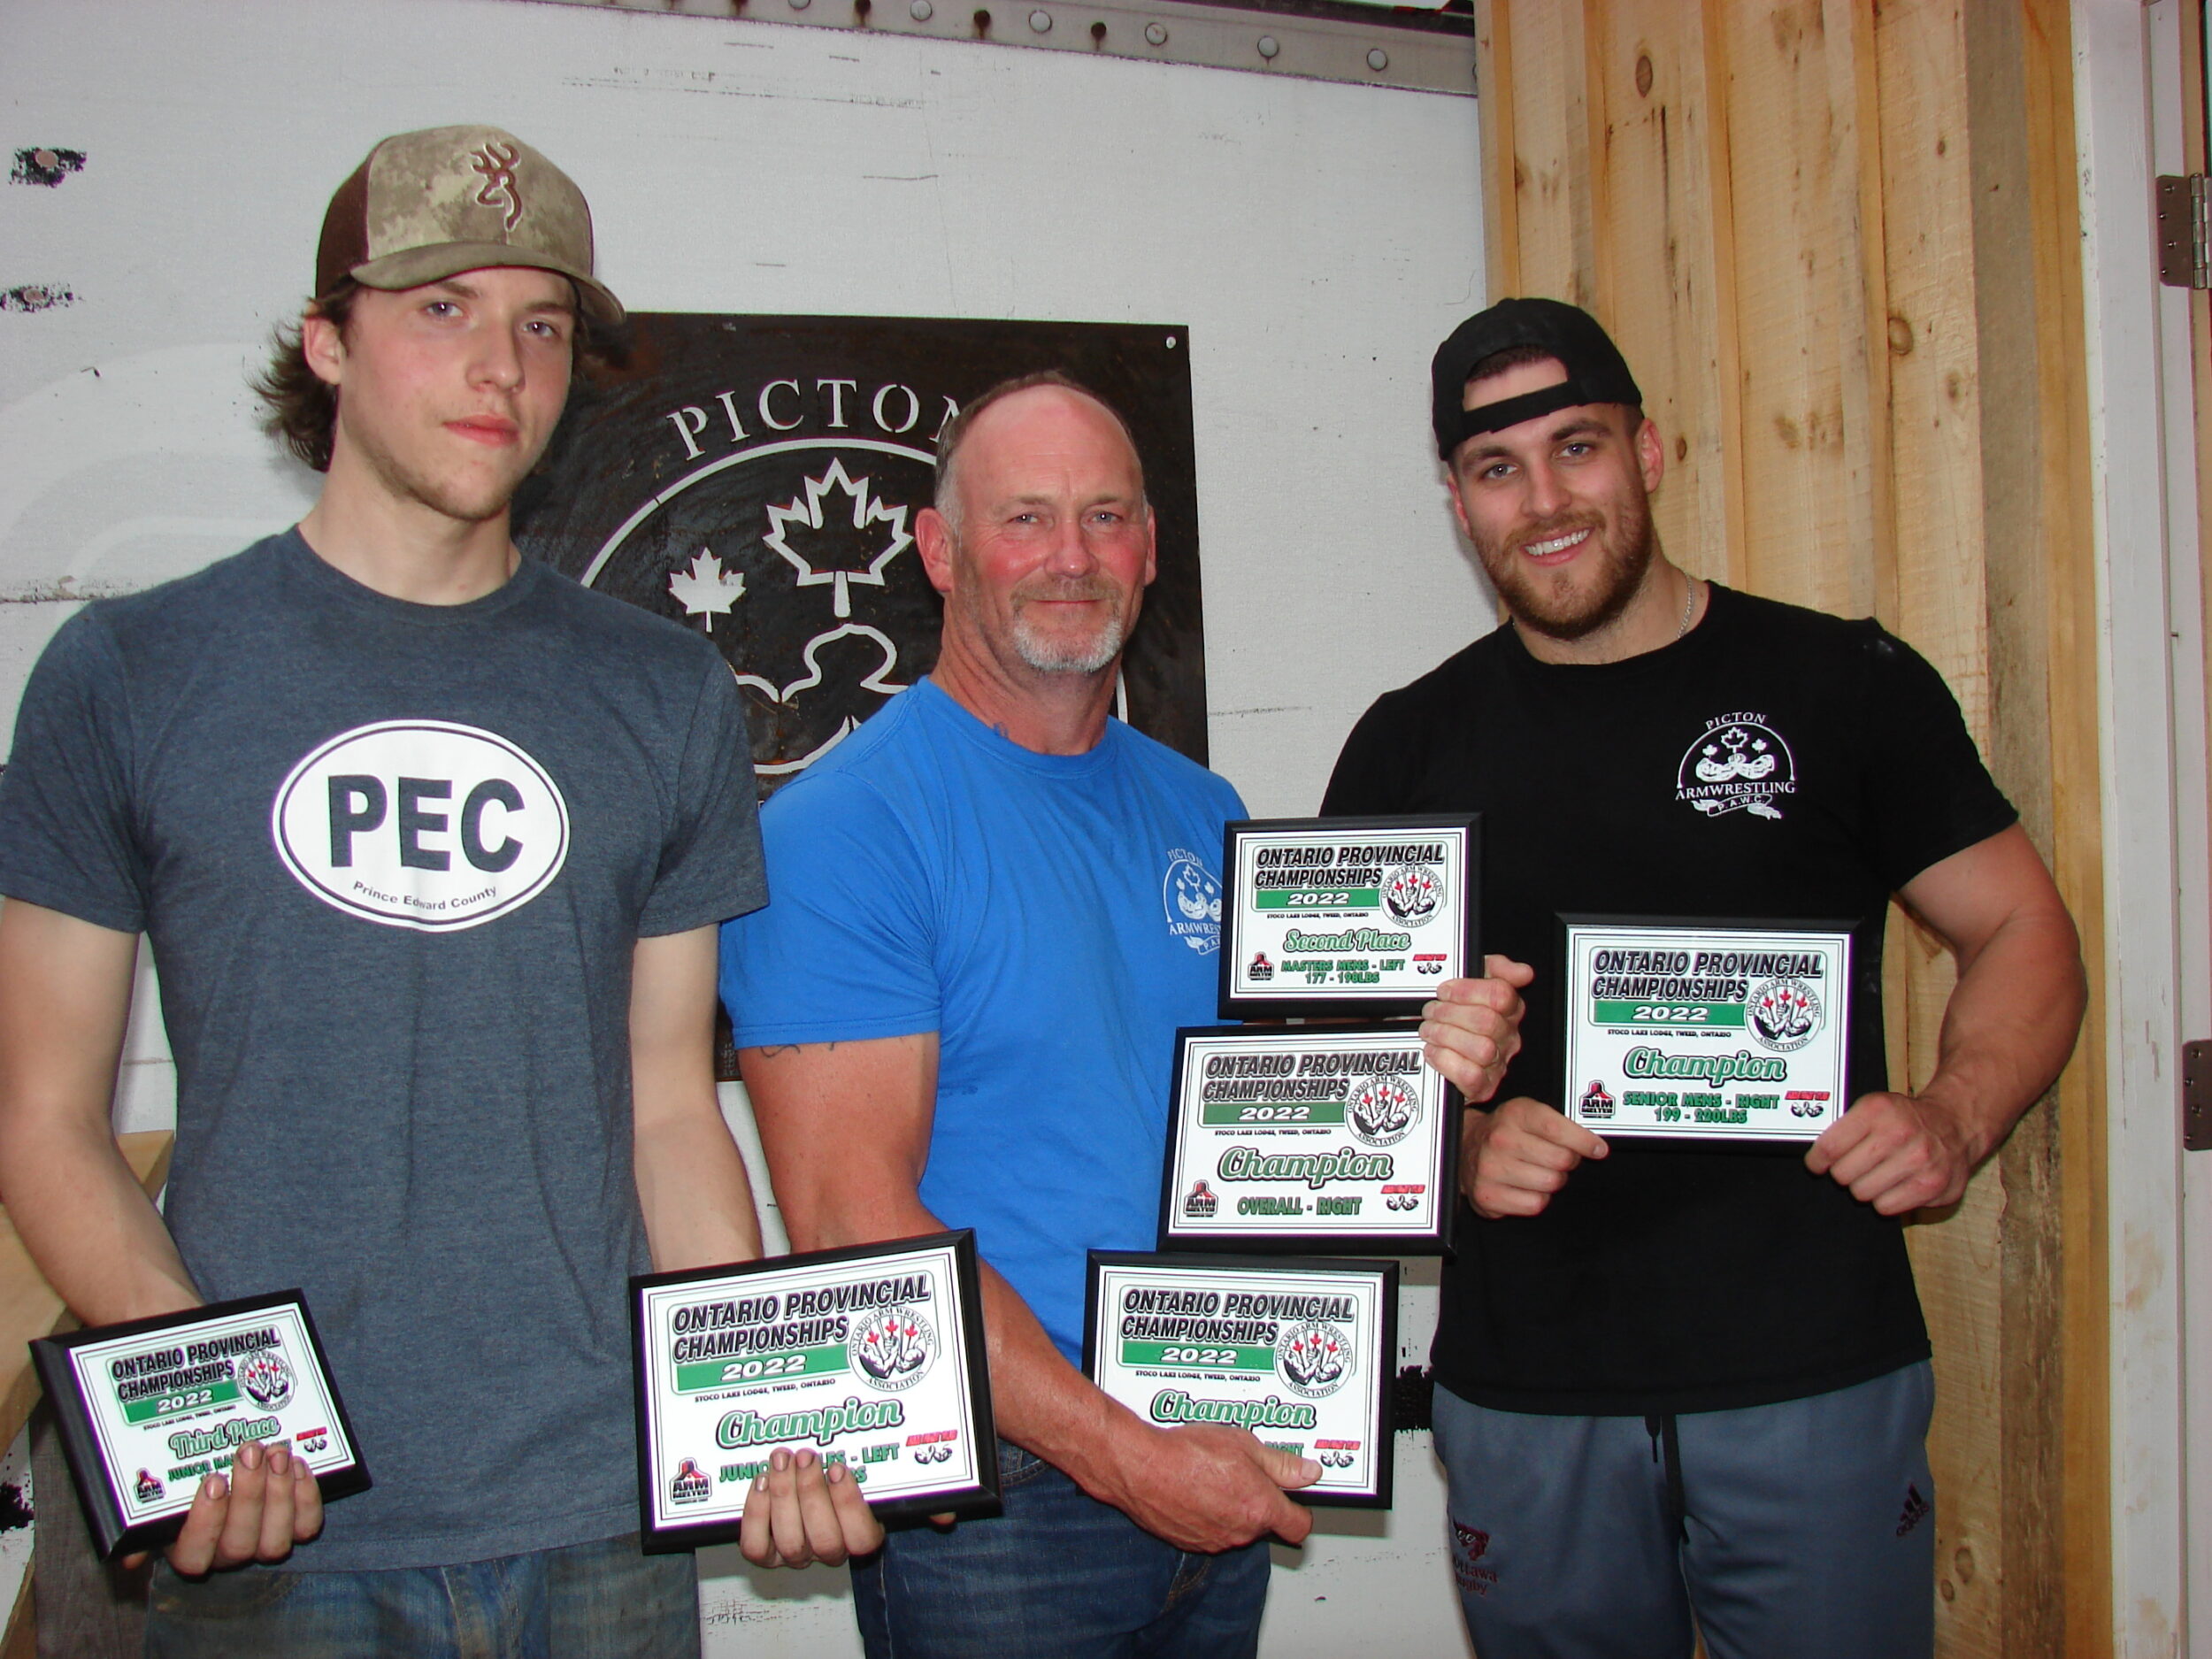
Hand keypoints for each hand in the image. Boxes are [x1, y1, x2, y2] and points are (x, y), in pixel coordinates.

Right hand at [127, 1438, 322, 1574]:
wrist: (229, 1465)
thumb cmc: (186, 1483)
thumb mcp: (156, 1497)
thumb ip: (140, 1520)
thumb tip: (128, 1553)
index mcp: (188, 1549)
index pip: (193, 1556)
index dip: (206, 1522)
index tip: (212, 1480)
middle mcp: (227, 1554)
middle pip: (239, 1543)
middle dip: (248, 1494)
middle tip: (250, 1450)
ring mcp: (263, 1544)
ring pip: (275, 1541)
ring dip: (279, 1493)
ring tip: (277, 1452)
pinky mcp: (296, 1529)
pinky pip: (307, 1527)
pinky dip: (307, 1497)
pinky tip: (298, 1466)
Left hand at [738, 1447, 884, 1568]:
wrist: (798, 1490)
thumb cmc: (830, 1479)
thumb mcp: (852, 1472)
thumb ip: (853, 1466)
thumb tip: (866, 1440)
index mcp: (856, 1535)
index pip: (862, 1537)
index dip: (848, 1504)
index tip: (837, 1469)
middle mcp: (827, 1552)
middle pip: (824, 1539)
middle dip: (811, 1491)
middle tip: (805, 1457)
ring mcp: (795, 1555)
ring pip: (790, 1540)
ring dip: (784, 1494)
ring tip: (781, 1460)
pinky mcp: (766, 1554)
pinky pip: (757, 1544)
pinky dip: (757, 1512)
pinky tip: (762, 1482)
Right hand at [1100, 1422, 1318, 1552]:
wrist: (1142, 1467)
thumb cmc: (1188, 1453)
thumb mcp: (1243, 1444)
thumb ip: (1280, 1463)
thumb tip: (1307, 1473)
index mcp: (1260, 1508)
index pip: (1298, 1526)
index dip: (1300, 1512)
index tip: (1295, 1499)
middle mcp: (1240, 1532)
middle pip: (1264, 1524)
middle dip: (1258, 1501)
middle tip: (1243, 1472)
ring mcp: (1214, 1541)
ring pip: (1236, 1528)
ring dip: (1232, 1509)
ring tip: (1213, 1476)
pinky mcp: (1190, 1543)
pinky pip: (1210, 1532)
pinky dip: (1208, 1516)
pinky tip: (1194, 1489)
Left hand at [1419, 957, 1532, 1102]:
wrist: (1442, 1054)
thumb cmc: (1458, 1016)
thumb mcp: (1474, 980)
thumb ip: (1496, 968)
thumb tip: (1522, 972)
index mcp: (1509, 1010)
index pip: (1501, 995)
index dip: (1467, 990)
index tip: (1444, 990)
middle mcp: (1507, 1037)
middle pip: (1488, 1021)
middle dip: (1450, 1013)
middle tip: (1431, 1011)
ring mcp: (1496, 1063)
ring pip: (1482, 1049)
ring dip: (1446, 1036)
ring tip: (1429, 1030)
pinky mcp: (1481, 1087)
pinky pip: (1470, 1075)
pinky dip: (1446, 1061)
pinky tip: (1433, 1051)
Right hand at [1462, 1097, 1606, 1218]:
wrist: (1464, 1147)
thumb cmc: (1505, 1132)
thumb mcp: (1529, 1114)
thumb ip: (1561, 1124)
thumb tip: (1596, 1147)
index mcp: (1515, 1114)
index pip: (1558, 1129)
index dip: (1584, 1142)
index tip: (1598, 1149)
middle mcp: (1500, 1140)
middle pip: (1561, 1160)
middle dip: (1567, 1162)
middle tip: (1556, 1158)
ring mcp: (1491, 1169)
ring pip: (1551, 1184)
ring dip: (1552, 1181)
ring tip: (1537, 1171)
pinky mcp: (1488, 1195)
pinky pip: (1536, 1204)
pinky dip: (1537, 1199)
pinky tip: (1525, 1186)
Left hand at [1804, 1091, 1978, 1214]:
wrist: (1955, 1124)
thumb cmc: (1906, 1119)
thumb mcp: (1873, 1107)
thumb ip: (1843, 1128)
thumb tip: (1815, 1156)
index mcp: (1877, 1110)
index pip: (1829, 1147)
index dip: (1817, 1161)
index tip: (1817, 1165)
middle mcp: (1899, 1134)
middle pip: (1843, 1174)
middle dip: (1844, 1173)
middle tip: (1857, 1166)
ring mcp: (1919, 1161)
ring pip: (1862, 1194)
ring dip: (1865, 1187)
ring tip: (1880, 1173)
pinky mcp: (1934, 1186)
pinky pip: (1886, 1207)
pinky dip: (1886, 1200)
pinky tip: (1896, 1184)